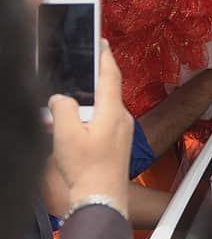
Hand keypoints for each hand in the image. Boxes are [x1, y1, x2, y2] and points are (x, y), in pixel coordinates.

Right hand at [49, 41, 132, 216]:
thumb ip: (63, 109)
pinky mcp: (118, 142)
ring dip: (92, 101)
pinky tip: (79, 126)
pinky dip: (93, 116)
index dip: (106, 55)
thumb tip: (61, 98)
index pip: (111, 74)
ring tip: (74, 99)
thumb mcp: (66, 135)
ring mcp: (122, 130)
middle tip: (84, 65)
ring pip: (106, 107)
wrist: (102, 198)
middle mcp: (122, 117)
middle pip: (109, 89)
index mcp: (112, 110)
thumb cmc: (87, 168)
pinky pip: (106, 121)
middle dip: (95, 77)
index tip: (102, 41)